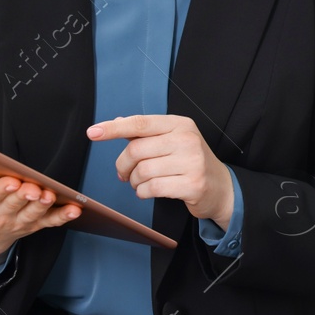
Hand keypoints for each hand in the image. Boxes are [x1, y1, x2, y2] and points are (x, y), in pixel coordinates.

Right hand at [0, 156, 80, 266]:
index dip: (1, 189)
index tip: (10, 181)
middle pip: (14, 204)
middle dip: (25, 196)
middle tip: (36, 188)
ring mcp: (17, 223)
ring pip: (33, 215)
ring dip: (44, 207)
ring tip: (52, 196)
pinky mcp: (31, 226)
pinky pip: (49, 223)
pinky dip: (63, 217)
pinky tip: (75, 210)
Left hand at [87, 113, 234, 225]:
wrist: (221, 188)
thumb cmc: (191, 162)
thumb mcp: (173, 141)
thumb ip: (145, 134)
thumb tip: (115, 121)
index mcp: (180, 124)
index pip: (140, 123)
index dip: (114, 128)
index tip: (92, 132)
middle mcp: (187, 139)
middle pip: (136, 150)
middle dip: (123, 166)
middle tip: (124, 174)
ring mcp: (192, 162)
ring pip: (142, 171)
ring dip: (134, 182)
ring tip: (141, 184)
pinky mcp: (192, 184)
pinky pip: (152, 188)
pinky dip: (143, 192)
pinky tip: (148, 191)